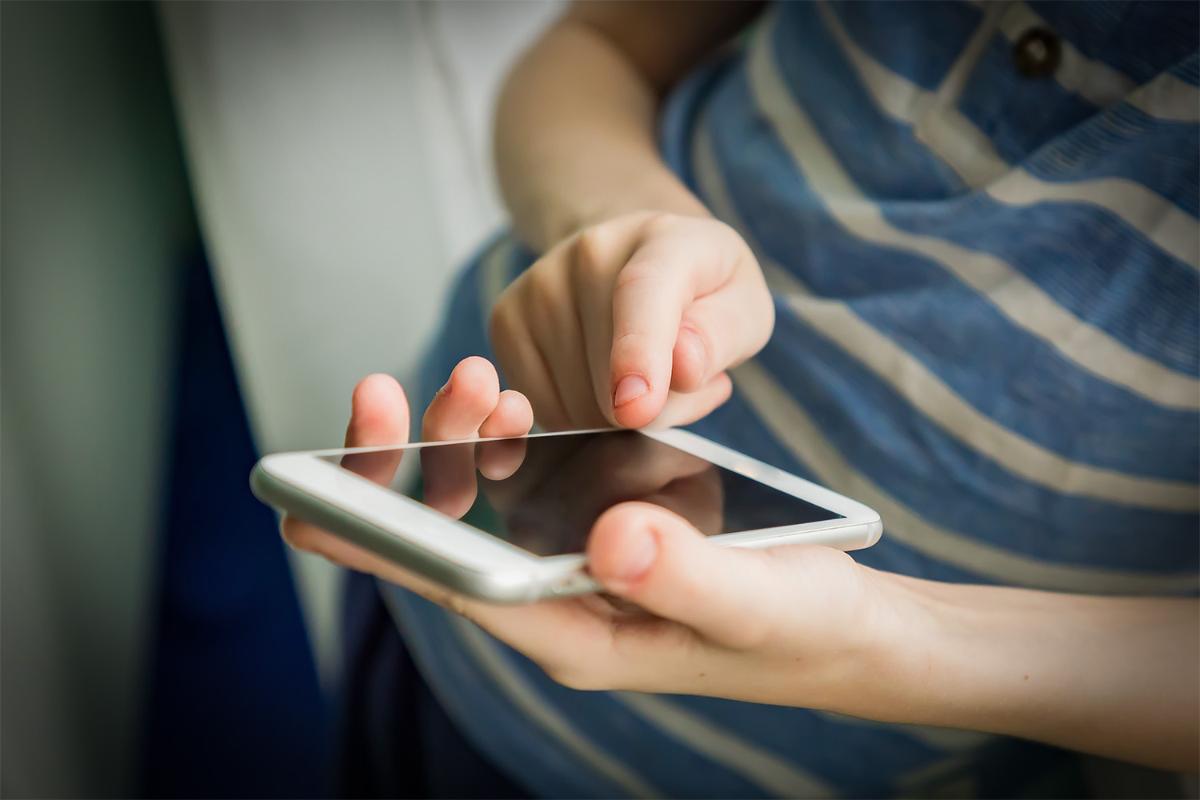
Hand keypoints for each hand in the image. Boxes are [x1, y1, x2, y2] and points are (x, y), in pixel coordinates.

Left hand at [283, 358, 889, 709]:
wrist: (846, 628)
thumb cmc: (802, 625)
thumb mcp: (756, 602)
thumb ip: (685, 574)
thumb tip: (609, 534)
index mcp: (574, 636)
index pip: (455, 589)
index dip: (380, 541)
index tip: (306, 493)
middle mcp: (556, 606)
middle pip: (446, 544)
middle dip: (404, 470)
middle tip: (381, 393)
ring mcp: (572, 569)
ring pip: (481, 509)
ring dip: (459, 442)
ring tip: (471, 380)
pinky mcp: (597, 536)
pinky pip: (524, 490)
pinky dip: (505, 443)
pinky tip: (505, 401)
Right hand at [489, 212, 773, 429]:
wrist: (633, 255)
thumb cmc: (700, 291)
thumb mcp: (742, 307)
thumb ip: (724, 336)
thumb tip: (682, 368)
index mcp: (668, 241)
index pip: (644, 294)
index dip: (639, 353)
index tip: (636, 407)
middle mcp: (591, 251)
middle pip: (609, 378)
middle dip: (653, 409)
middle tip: (680, 378)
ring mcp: (540, 284)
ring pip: (576, 405)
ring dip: (616, 417)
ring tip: (642, 374)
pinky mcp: (506, 319)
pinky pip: (544, 409)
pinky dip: (579, 417)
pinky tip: (601, 380)